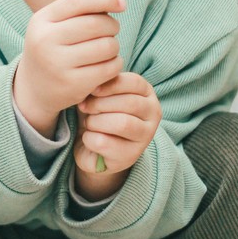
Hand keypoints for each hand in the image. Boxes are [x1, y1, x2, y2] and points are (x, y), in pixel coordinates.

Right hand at [13, 0, 125, 137]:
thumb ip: (80, 10)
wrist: (34, 90)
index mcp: (41, 20)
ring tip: (107, 49)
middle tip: (112, 31)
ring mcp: (58, 64)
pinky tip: (108, 65)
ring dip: (115, 46)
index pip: (78, 2)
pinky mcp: (73, 84)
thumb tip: (118, 2)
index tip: (122, 4)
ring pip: (107, 46)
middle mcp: (46, 40)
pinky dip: (115, 64)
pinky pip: (109, 68)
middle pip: (96, 24)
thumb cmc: (53, 49)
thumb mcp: (54, 25)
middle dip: (112, 26)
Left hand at [73, 72, 161, 200]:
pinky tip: (88, 138)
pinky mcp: (130, 156)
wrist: (94, 147)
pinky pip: (106, 143)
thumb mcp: (101, 96)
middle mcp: (153, 114)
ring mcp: (145, 137)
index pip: (134, 82)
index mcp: (147, 93)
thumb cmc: (100, 113)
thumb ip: (102, 86)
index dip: (111, 85)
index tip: (92, 90)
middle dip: (100, 104)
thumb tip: (92, 85)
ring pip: (122, 124)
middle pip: (130, 103)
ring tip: (88, 123)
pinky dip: (90, 138)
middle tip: (84, 108)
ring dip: (96, 121)